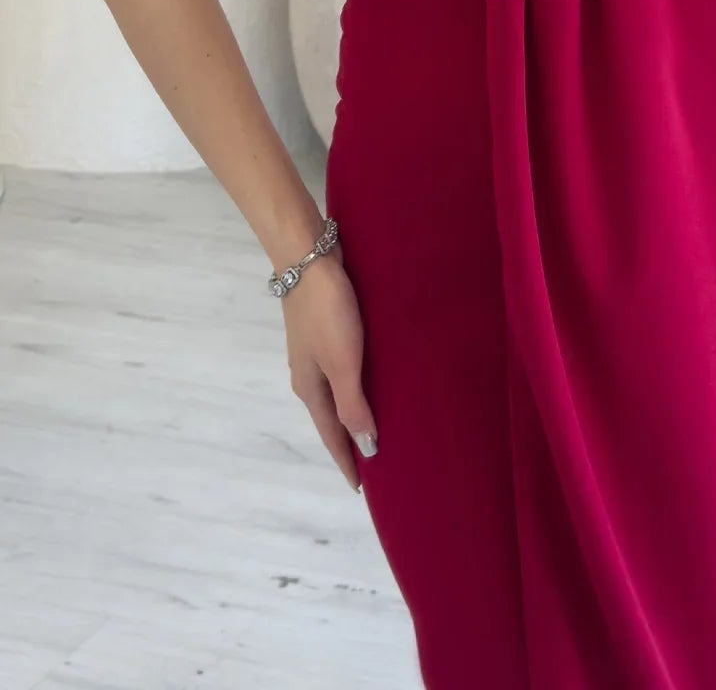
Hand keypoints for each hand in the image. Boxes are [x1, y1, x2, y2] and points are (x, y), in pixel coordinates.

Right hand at [281, 239, 376, 492]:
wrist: (308, 258)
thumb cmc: (327, 312)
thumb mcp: (342, 362)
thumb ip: (353, 405)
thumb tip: (366, 447)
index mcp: (310, 388)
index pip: (332, 435)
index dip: (346, 460)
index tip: (360, 487)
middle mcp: (309, 374)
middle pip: (332, 416)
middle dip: (349, 440)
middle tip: (372, 461)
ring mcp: (315, 350)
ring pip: (337, 391)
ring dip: (353, 410)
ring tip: (376, 423)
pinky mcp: (326, 329)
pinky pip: (343, 368)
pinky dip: (356, 383)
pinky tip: (372, 377)